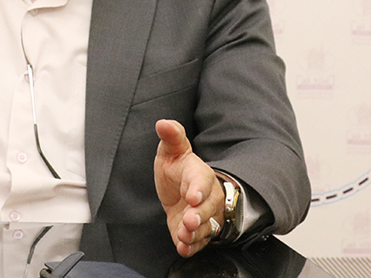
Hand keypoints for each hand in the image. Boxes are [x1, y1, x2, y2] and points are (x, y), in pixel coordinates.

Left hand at [154, 119, 224, 256]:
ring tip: (184, 236)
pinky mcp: (197, 232)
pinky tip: (183, 248)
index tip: (193, 196)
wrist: (181, 189)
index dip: (198, 188)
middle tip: (188, 221)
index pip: (202, 180)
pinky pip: (200, 241)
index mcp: (199, 174)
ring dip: (195, 233)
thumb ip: (171, 137)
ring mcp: (204, 216)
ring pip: (206, 227)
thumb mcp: (171, 150)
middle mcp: (207, 196)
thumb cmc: (178, 168)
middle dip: (199, 215)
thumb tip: (162, 123)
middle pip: (208, 207)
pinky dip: (192, 246)